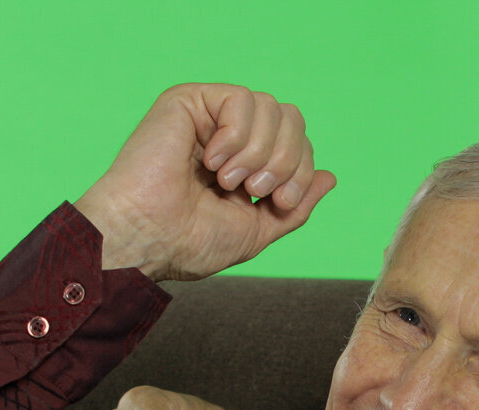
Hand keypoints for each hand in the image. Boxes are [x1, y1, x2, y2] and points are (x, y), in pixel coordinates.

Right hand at [74, 84, 336, 281]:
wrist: (148, 239)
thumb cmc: (189, 242)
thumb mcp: (258, 228)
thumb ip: (295, 205)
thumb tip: (330, 177)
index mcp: (243, 161)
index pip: (297, 143)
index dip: (300, 171)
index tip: (280, 204)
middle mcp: (227, 133)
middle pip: (292, 119)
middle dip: (285, 161)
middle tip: (254, 192)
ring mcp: (208, 115)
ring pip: (273, 108)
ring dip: (259, 153)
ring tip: (227, 181)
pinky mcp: (188, 100)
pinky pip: (242, 100)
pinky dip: (236, 137)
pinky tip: (211, 162)